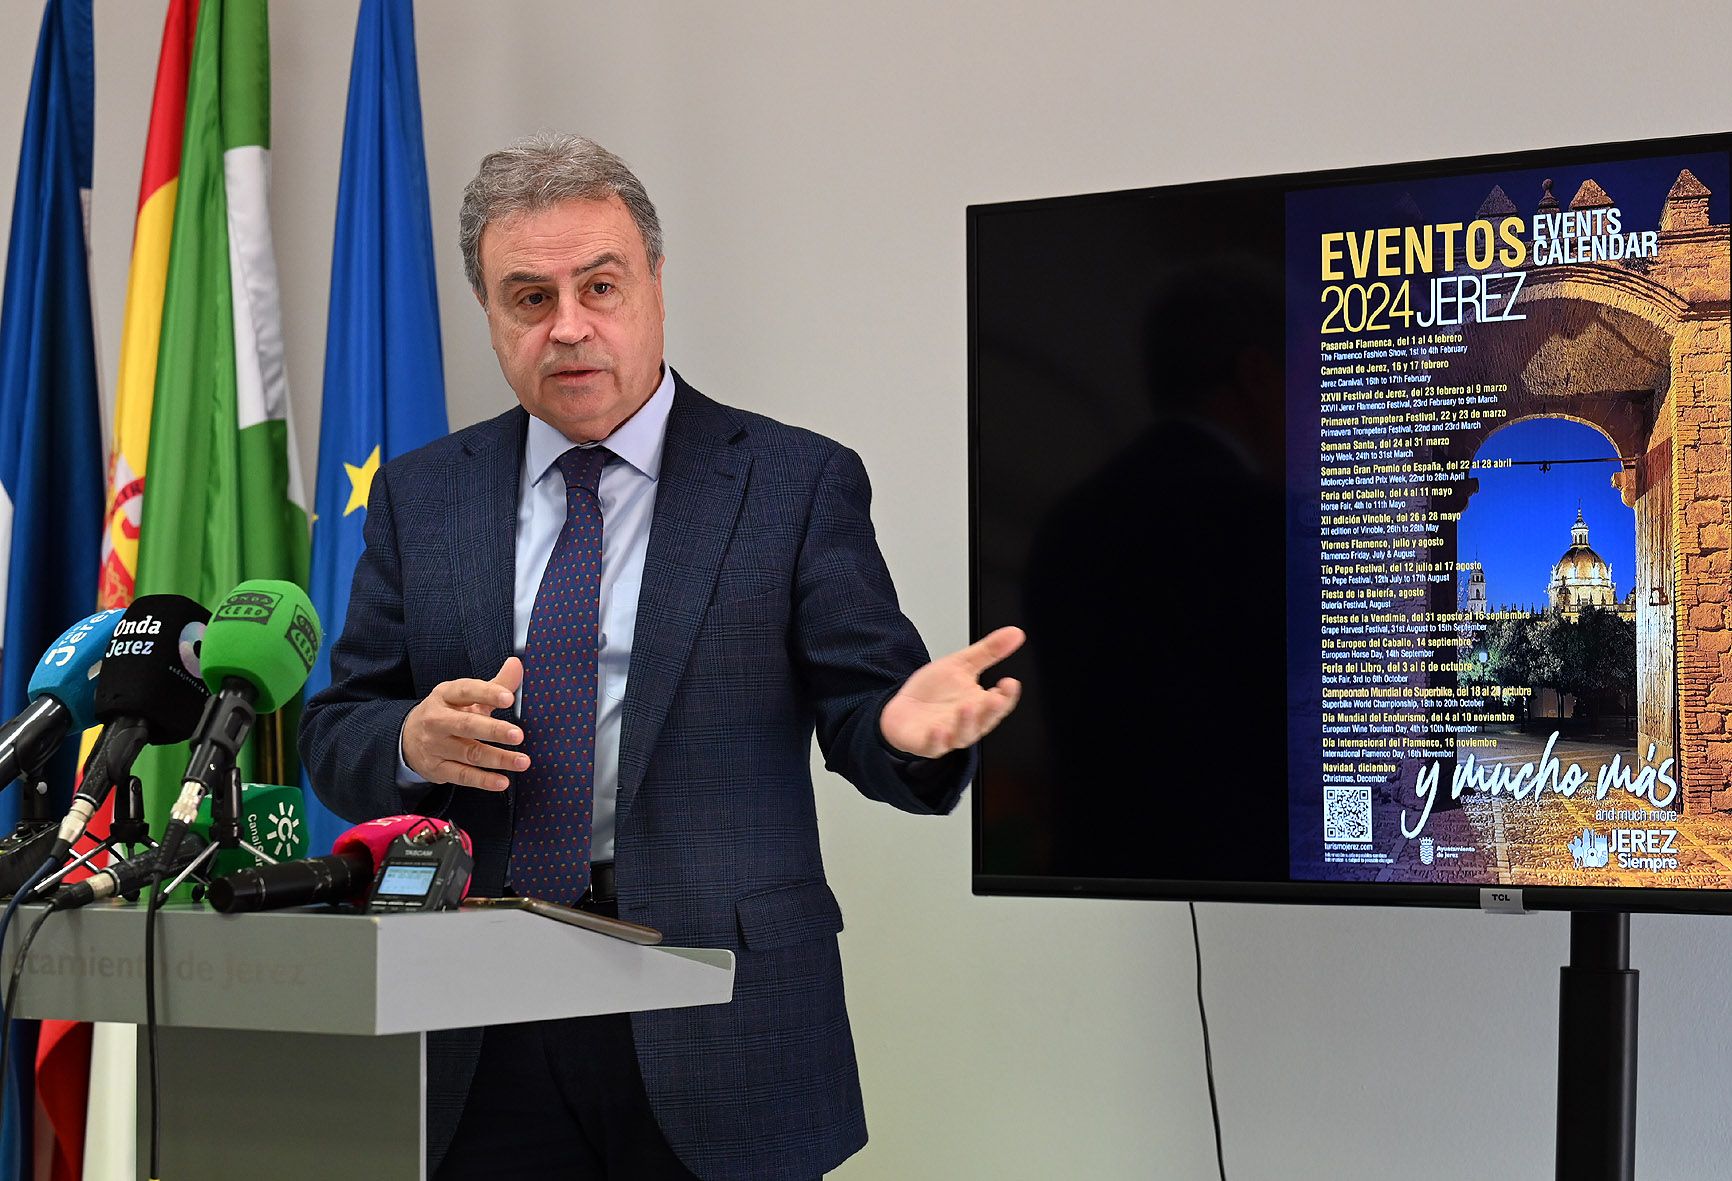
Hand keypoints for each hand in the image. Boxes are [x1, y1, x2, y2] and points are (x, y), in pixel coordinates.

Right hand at [402, 657, 528, 790]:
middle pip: (466, 724)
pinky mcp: (436, 768)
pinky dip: (483, 780)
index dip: (487, 693)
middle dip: (493, 730)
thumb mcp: (465, 696)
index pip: (466, 690)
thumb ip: (494, 684)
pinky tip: (502, 781)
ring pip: (469, 753)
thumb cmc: (446, 713)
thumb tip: (516, 664)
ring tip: (522, 761)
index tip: (508, 698)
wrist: (407, 738)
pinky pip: (462, 775)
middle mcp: (437, 720)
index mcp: (445, 695)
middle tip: (518, 735)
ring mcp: (435, 746)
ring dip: (497, 758)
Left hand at [879, 626, 1024, 757]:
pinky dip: (937, 740)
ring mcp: (948, 735)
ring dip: (966, 723)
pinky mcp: (926, 744)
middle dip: (991, 711)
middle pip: (985, 721)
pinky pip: (934, 746)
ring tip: (967, 707)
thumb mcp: (961, 664)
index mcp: (980, 705)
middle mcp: (967, 723)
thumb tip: (1015, 633)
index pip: (1000, 703)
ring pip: (963, 736)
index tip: (1010, 683)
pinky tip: (938, 729)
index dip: (1008, 695)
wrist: (902, 707)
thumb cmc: (934, 692)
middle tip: (996, 698)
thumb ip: (988, 651)